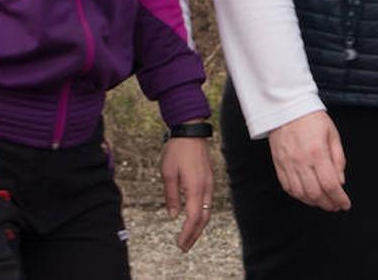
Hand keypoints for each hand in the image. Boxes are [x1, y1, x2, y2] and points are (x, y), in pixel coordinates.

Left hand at [161, 136, 213, 251]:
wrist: (190, 131)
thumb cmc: (177, 150)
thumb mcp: (168, 173)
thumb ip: (171, 196)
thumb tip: (173, 215)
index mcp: (195, 188)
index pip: (193, 218)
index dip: (187, 233)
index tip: (179, 243)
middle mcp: (206, 188)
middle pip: (203, 219)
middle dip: (194, 235)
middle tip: (184, 246)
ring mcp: (209, 184)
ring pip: (207, 212)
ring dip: (198, 226)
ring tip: (188, 237)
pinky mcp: (208, 180)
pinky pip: (207, 203)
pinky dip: (201, 215)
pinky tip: (194, 218)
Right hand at [267, 110, 349, 210]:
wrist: (286, 106)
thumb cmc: (311, 118)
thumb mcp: (332, 134)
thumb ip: (338, 159)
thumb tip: (340, 181)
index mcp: (317, 152)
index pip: (330, 185)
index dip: (339, 199)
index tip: (345, 204)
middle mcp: (301, 160)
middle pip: (315, 193)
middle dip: (328, 204)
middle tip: (335, 205)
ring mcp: (288, 163)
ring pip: (300, 193)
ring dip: (313, 202)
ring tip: (322, 201)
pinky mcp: (278, 163)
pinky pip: (287, 186)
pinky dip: (298, 195)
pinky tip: (306, 194)